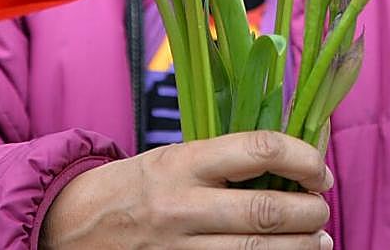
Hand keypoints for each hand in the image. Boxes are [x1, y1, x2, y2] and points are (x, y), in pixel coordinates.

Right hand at [40, 130, 333, 248]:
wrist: (68, 225)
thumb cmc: (133, 188)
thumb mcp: (171, 158)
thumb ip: (224, 160)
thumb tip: (291, 158)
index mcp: (181, 162)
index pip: (257, 149)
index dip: (302, 158)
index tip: (320, 169)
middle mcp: (180, 206)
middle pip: (264, 211)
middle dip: (308, 212)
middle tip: (321, 209)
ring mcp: (176, 248)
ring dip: (300, 248)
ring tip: (318, 241)